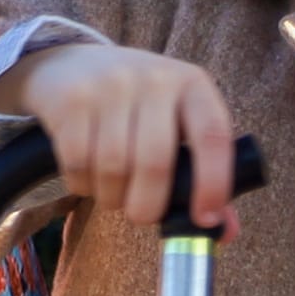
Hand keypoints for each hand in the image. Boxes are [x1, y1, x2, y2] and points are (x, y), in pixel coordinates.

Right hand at [0, 43, 240, 232]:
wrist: (71, 63)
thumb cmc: (136, 107)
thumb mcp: (175, 124)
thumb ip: (201, 175)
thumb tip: (224, 232)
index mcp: (192, 85)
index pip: (213, 135)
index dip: (213, 183)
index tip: (204, 219)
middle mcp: (154, 79)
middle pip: (155, 163)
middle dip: (147, 206)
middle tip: (142, 216)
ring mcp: (111, 86)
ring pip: (114, 168)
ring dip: (112, 198)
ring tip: (112, 193)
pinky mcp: (73, 100)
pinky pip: (79, 164)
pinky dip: (83, 186)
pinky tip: (88, 177)